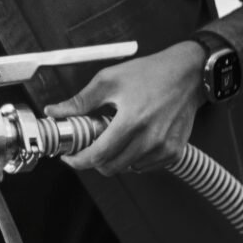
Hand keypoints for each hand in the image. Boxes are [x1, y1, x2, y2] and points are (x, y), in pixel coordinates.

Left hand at [43, 41, 205, 175]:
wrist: (188, 73)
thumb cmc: (150, 73)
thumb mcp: (109, 80)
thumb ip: (80, 101)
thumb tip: (54, 111)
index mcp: (131, 121)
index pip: (98, 156)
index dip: (78, 160)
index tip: (68, 156)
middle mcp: (150, 139)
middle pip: (110, 168)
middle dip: (93, 161)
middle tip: (87, 146)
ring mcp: (164, 148)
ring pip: (127, 169)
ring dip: (113, 159)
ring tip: (112, 137)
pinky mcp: (175, 152)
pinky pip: (145, 166)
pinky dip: (132, 159)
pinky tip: (131, 140)